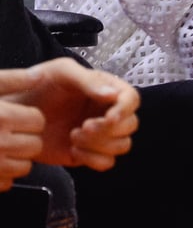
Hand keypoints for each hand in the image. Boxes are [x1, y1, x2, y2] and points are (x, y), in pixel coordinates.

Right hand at [0, 81, 44, 190]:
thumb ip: (12, 80)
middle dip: (27, 138)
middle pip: (34, 146)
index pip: (38, 121)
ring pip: (23, 167)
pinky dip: (2, 175)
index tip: (20, 117)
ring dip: (17, 158)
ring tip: (1, 147)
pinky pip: (5, 184)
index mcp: (1, 118)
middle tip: (11, 133)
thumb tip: (38, 77)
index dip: (30, 118)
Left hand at [1, 58, 138, 172]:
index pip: (132, 99)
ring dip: (101, 145)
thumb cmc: (39, 86)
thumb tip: (113, 95)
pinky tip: (74, 150)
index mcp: (107, 89)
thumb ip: (89, 80)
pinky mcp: (87, 154)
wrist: (18, 111)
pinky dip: (94, 160)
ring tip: (75, 136)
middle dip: (108, 130)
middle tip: (83, 127)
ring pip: (122, 146)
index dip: (125, 110)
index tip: (108, 117)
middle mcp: (107, 111)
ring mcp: (99, 135)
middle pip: (130, 125)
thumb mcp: (63, 72)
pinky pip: (106, 163)